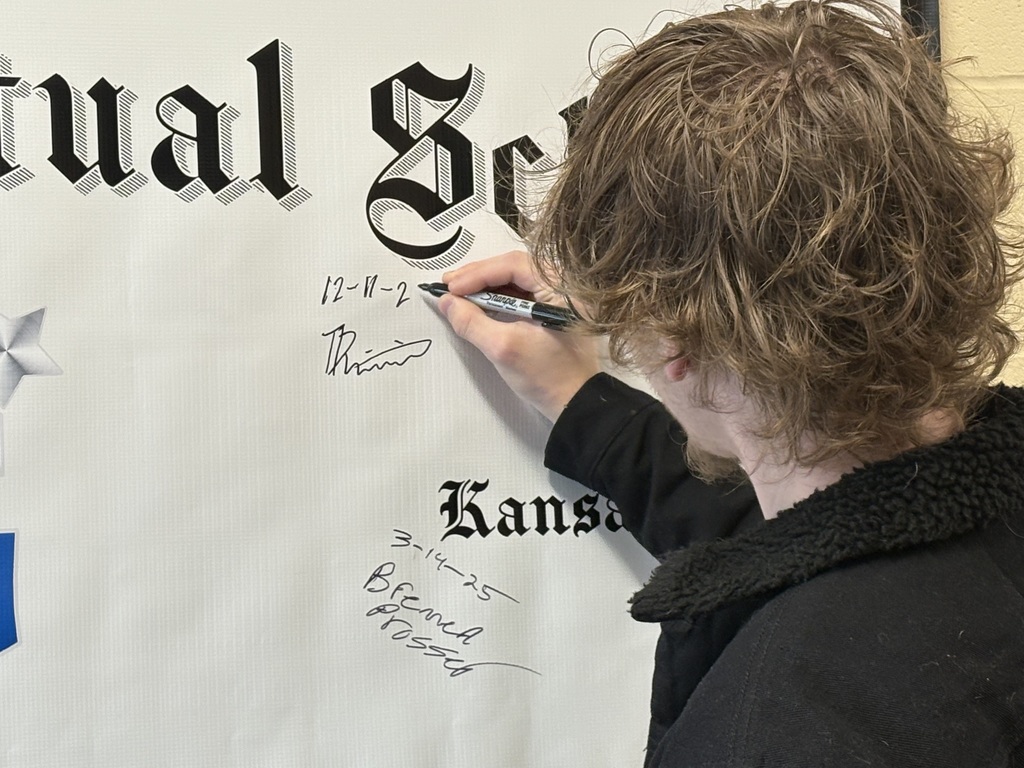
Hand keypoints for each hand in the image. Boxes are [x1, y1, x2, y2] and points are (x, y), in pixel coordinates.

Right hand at [438, 250, 600, 421]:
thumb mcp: (504, 349)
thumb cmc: (550, 378)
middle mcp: (563, 288)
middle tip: (450, 286)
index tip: (452, 287)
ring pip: (515, 281)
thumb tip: (448, 303)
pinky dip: (497, 298)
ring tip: (458, 293)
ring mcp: (558, 300)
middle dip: (479, 276)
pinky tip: (478, 303)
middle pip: (513, 268)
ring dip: (485, 285)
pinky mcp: (550, 313)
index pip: (514, 266)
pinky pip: (520, 295)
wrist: (576, 403)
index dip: (479, 273)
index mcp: (561, 290)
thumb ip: (472, 322)